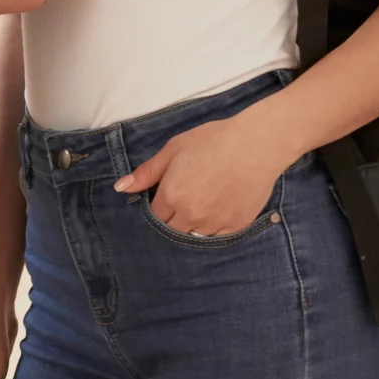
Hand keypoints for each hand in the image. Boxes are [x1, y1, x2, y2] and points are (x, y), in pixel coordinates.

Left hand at [113, 113, 291, 236]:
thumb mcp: (174, 149)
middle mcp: (191, 215)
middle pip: (172, 230)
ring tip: (203, 202)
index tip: (167, 196)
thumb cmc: (213, 141)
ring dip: (193, 225)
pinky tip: (219, 208)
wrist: (257, 144)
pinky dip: (214, 227)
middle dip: (173, 218)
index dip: (159, 206)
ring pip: (194, 235)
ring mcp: (215, 224)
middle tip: (185, 199)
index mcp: (172, 196)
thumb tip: (121, 188)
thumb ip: (147, 172)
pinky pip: (217, 237)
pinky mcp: (236, 226)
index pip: (155, 216)